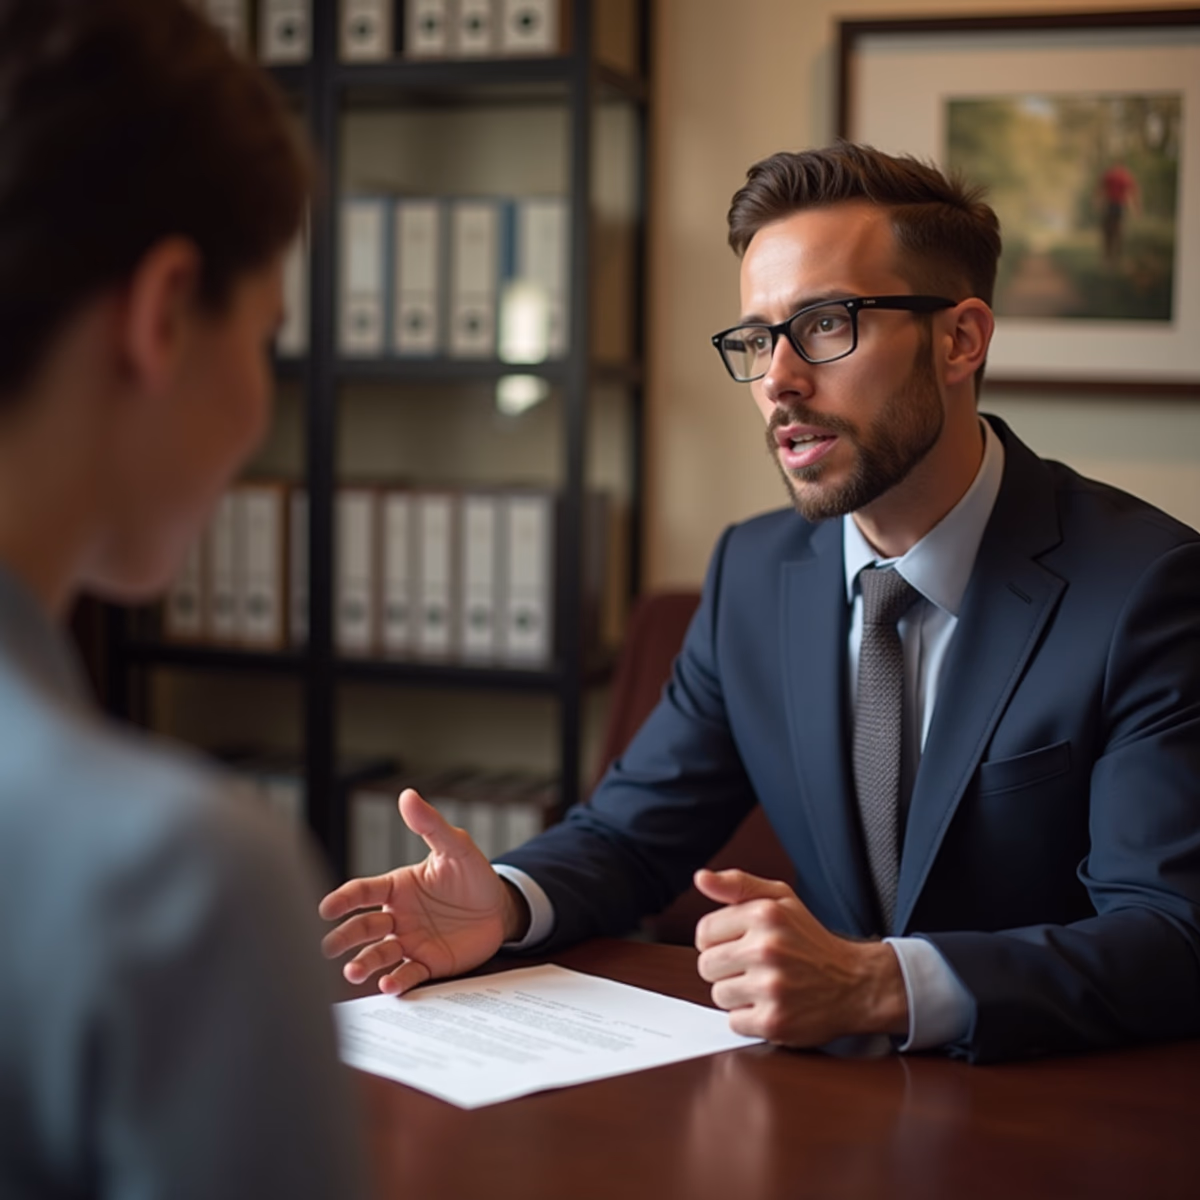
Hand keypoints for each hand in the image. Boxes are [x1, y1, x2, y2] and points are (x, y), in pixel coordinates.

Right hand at [319, 788, 528, 994]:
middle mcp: (397, 916)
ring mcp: (410, 942)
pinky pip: (409, 974)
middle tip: (327, 948)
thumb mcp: (455, 846)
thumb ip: (430, 825)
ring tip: (354, 971)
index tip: (326, 908)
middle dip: (344, 937)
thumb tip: (408, 795)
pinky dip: (397, 980)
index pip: (362, 891)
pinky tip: (390, 984)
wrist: (499, 907)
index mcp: (396, 887)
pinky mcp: (428, 964)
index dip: (343, 899)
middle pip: (362, 927)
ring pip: (379, 954)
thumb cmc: (472, 874)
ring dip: (364, 963)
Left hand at [693, 868, 907, 1045]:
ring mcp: (770, 987)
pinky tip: (773, 1005)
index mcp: (764, 914)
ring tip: (766, 985)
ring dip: (738, 994)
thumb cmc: (811, 940)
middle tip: (755, 966)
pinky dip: (750, 1018)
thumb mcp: (780, 899)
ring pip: (719, 994)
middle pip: (707, 965)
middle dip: (727, 968)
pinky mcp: (774, 1021)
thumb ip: (737, 884)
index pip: (704, 932)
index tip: (740, 944)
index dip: (719, 941)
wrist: (855, 984)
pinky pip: (734, 1022)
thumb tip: (701, 878)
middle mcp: (767, 948)